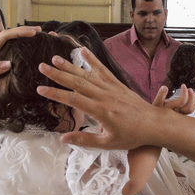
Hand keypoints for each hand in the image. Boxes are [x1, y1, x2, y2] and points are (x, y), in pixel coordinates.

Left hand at [0, 25, 38, 109]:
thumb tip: (9, 63)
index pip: (5, 36)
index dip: (20, 32)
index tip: (33, 33)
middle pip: (8, 34)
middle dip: (23, 30)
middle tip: (39, 31)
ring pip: (9, 41)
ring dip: (22, 36)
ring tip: (35, 36)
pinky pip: (9, 49)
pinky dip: (19, 45)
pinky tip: (26, 48)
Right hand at [38, 47, 164, 150]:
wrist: (153, 124)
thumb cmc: (132, 136)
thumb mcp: (107, 143)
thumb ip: (84, 140)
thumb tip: (63, 139)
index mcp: (100, 111)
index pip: (73, 100)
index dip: (56, 94)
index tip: (41, 89)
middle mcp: (104, 96)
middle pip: (77, 82)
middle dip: (57, 74)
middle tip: (42, 67)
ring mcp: (111, 88)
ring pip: (87, 75)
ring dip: (70, 65)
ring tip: (55, 58)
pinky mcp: (117, 84)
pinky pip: (103, 70)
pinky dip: (92, 60)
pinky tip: (82, 51)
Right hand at [152, 85, 194, 115]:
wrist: (154, 121)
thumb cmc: (154, 111)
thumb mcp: (156, 103)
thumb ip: (160, 95)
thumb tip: (165, 87)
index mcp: (171, 110)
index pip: (181, 102)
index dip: (184, 93)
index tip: (183, 85)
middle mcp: (176, 114)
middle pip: (188, 108)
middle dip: (191, 98)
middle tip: (190, 88)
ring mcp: (180, 115)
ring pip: (190, 110)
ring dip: (194, 100)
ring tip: (194, 92)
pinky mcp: (181, 115)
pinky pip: (190, 110)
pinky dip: (194, 103)